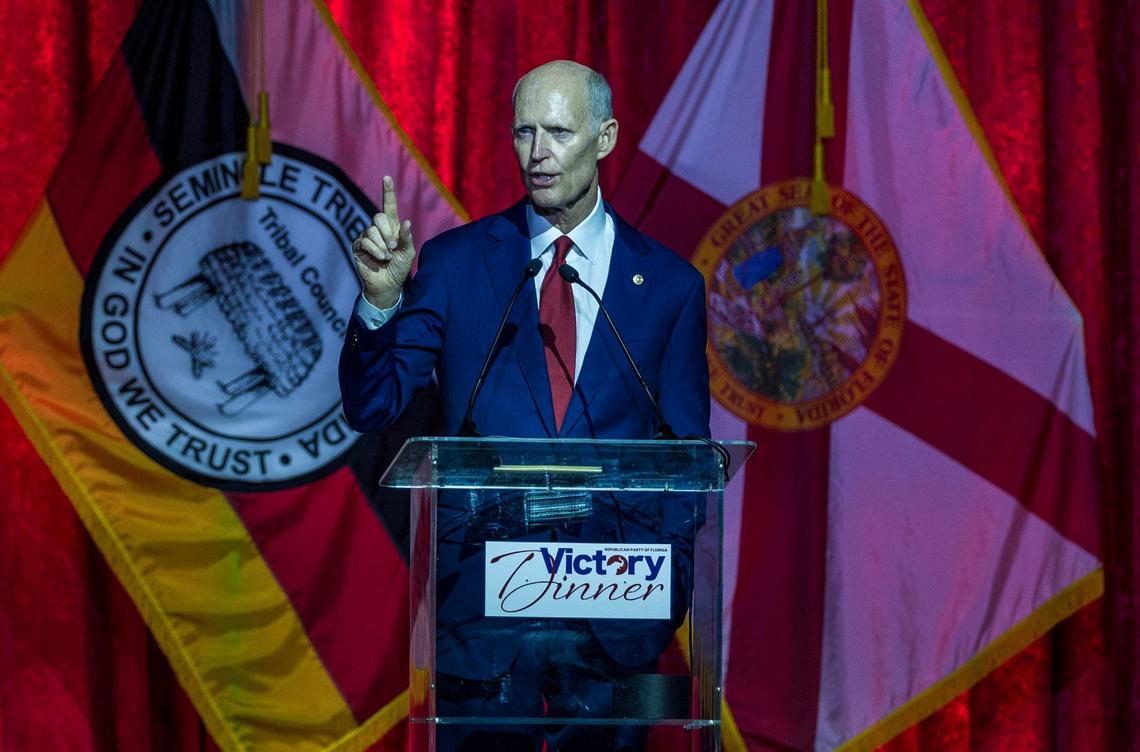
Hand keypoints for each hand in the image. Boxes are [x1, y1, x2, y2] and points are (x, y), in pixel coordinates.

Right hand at [353, 175, 414, 308]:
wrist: (389, 284)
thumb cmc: (400, 268)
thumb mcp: (408, 253)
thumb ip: (407, 238)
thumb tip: (406, 222)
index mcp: (392, 227)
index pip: (388, 206)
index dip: (387, 192)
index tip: (386, 178)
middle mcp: (378, 229)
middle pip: (378, 217)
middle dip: (387, 232)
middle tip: (393, 247)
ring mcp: (366, 237)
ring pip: (371, 230)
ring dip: (382, 245)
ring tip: (387, 256)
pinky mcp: (358, 246)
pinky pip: (364, 241)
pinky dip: (375, 250)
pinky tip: (380, 258)